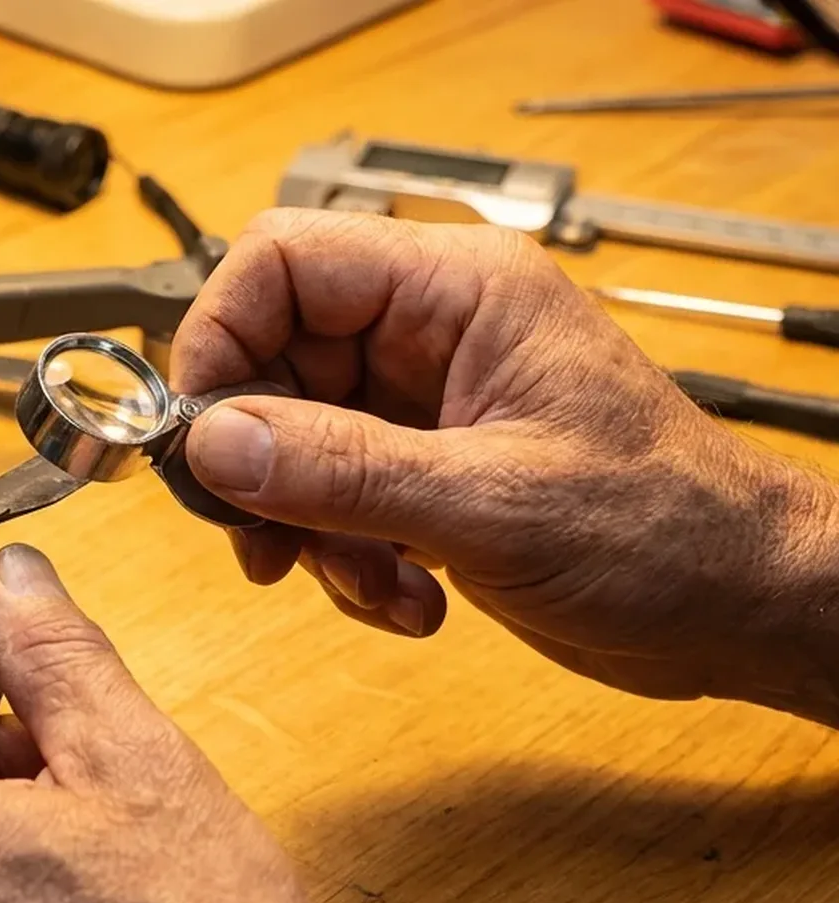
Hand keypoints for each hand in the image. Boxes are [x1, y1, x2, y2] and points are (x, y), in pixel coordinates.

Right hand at [175, 209, 838, 720]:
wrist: (735, 608)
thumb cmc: (670, 530)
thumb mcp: (490, 502)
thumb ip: (341, 470)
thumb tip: (216, 441)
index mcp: (458, 291)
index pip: (282, 261)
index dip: (221, 338)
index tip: (200, 432)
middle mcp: (429, 333)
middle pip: (269, 360)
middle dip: (260, 462)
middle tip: (263, 537)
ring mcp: (420, 402)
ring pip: (286, 441)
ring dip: (305, 528)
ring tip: (367, 582)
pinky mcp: (417, 467)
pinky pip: (323, 497)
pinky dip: (341, 558)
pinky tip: (404, 595)